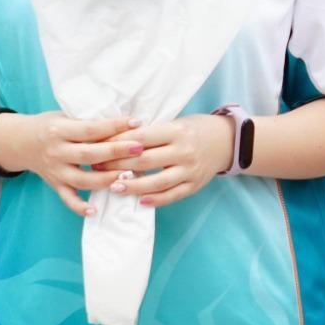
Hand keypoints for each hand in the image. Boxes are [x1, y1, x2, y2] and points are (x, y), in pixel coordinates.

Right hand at [0, 112, 143, 219]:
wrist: (21, 142)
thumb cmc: (52, 125)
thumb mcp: (66, 115)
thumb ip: (89, 120)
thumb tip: (124, 120)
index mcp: (59, 130)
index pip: (91, 129)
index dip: (114, 126)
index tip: (137, 122)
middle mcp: (56, 152)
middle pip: (89, 154)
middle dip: (116, 152)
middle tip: (140, 148)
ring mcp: (55, 171)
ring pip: (81, 179)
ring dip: (105, 180)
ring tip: (128, 177)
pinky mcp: (54, 184)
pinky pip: (67, 199)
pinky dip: (80, 207)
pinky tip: (95, 211)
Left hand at [94, 114, 235, 209]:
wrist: (228, 139)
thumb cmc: (195, 128)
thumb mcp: (176, 123)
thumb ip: (152, 133)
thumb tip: (116, 140)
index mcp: (177, 131)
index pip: (141, 138)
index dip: (118, 144)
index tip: (98, 147)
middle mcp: (184, 150)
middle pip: (144, 160)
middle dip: (117, 165)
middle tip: (96, 168)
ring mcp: (190, 169)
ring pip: (156, 182)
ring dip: (132, 186)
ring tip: (113, 187)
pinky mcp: (195, 185)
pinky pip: (172, 196)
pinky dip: (155, 200)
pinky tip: (139, 201)